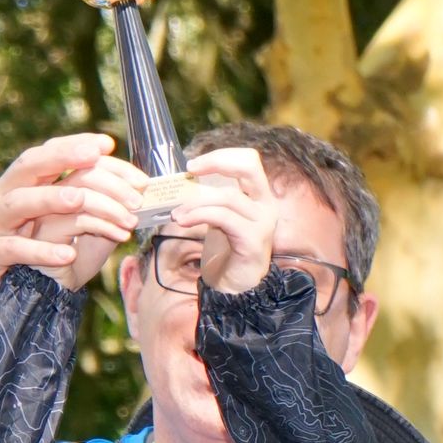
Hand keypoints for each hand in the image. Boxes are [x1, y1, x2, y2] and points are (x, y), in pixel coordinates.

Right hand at [0, 134, 129, 366]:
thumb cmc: (29, 261)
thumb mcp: (60, 231)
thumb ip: (89, 212)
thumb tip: (133, 197)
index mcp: (20, 187)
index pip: (48, 155)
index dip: (74, 146)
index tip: (107, 143)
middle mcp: (2, 197)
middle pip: (30, 167)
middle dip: (63, 157)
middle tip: (96, 155)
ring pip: (18, 202)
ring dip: (51, 199)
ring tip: (81, 200)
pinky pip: (13, 249)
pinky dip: (40, 251)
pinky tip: (68, 255)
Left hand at [170, 146, 279, 293]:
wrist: (235, 286)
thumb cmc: (226, 251)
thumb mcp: (219, 216)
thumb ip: (210, 198)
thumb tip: (183, 180)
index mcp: (259, 196)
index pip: (249, 160)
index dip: (221, 156)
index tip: (193, 165)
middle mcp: (266, 205)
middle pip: (249, 165)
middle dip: (216, 161)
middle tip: (190, 169)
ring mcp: (262, 223)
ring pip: (227, 196)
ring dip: (195, 201)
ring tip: (176, 213)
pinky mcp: (252, 240)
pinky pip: (223, 218)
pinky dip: (198, 215)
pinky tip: (183, 221)